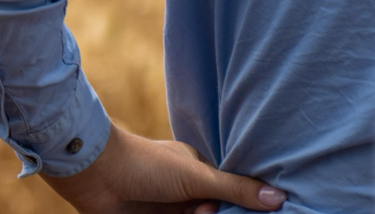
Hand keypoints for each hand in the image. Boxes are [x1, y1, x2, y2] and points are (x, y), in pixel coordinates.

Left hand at [41, 120, 283, 213]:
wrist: (93, 174)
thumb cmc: (146, 165)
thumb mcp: (197, 177)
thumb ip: (235, 188)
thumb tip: (280, 197)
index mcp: (197, 172)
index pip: (229, 196)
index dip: (237, 208)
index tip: (230, 211)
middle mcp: (184, 191)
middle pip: (214, 213)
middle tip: (199, 213)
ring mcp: (167, 209)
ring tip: (188, 213)